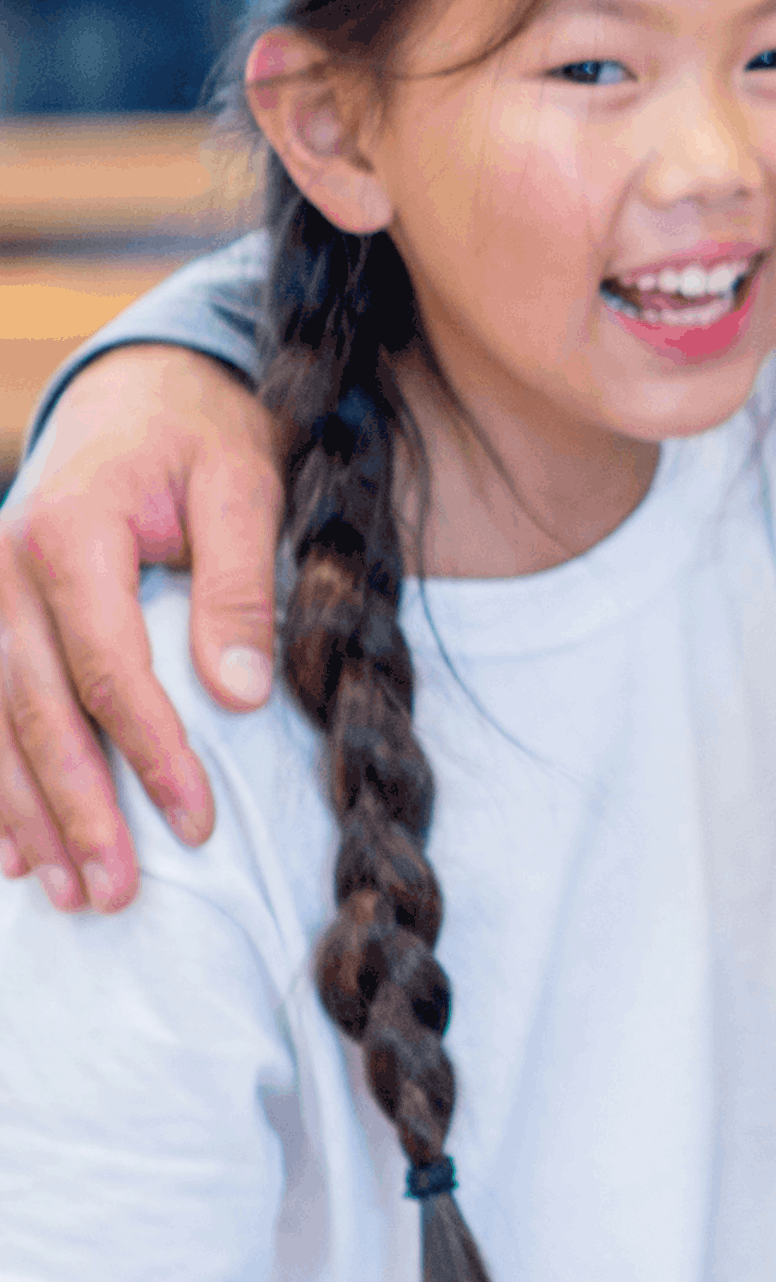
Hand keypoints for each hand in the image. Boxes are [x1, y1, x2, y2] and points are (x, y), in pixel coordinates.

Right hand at [0, 348, 284, 909]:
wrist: (143, 388)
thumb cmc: (204, 436)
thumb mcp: (245, 485)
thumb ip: (241, 587)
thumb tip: (239, 695)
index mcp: (67, 532)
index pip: (107, 668)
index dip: (150, 751)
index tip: (197, 820)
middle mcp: (0, 569)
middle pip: (35, 712)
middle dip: (79, 808)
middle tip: (121, 891)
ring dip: (28, 816)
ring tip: (73, 892)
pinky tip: (11, 855)